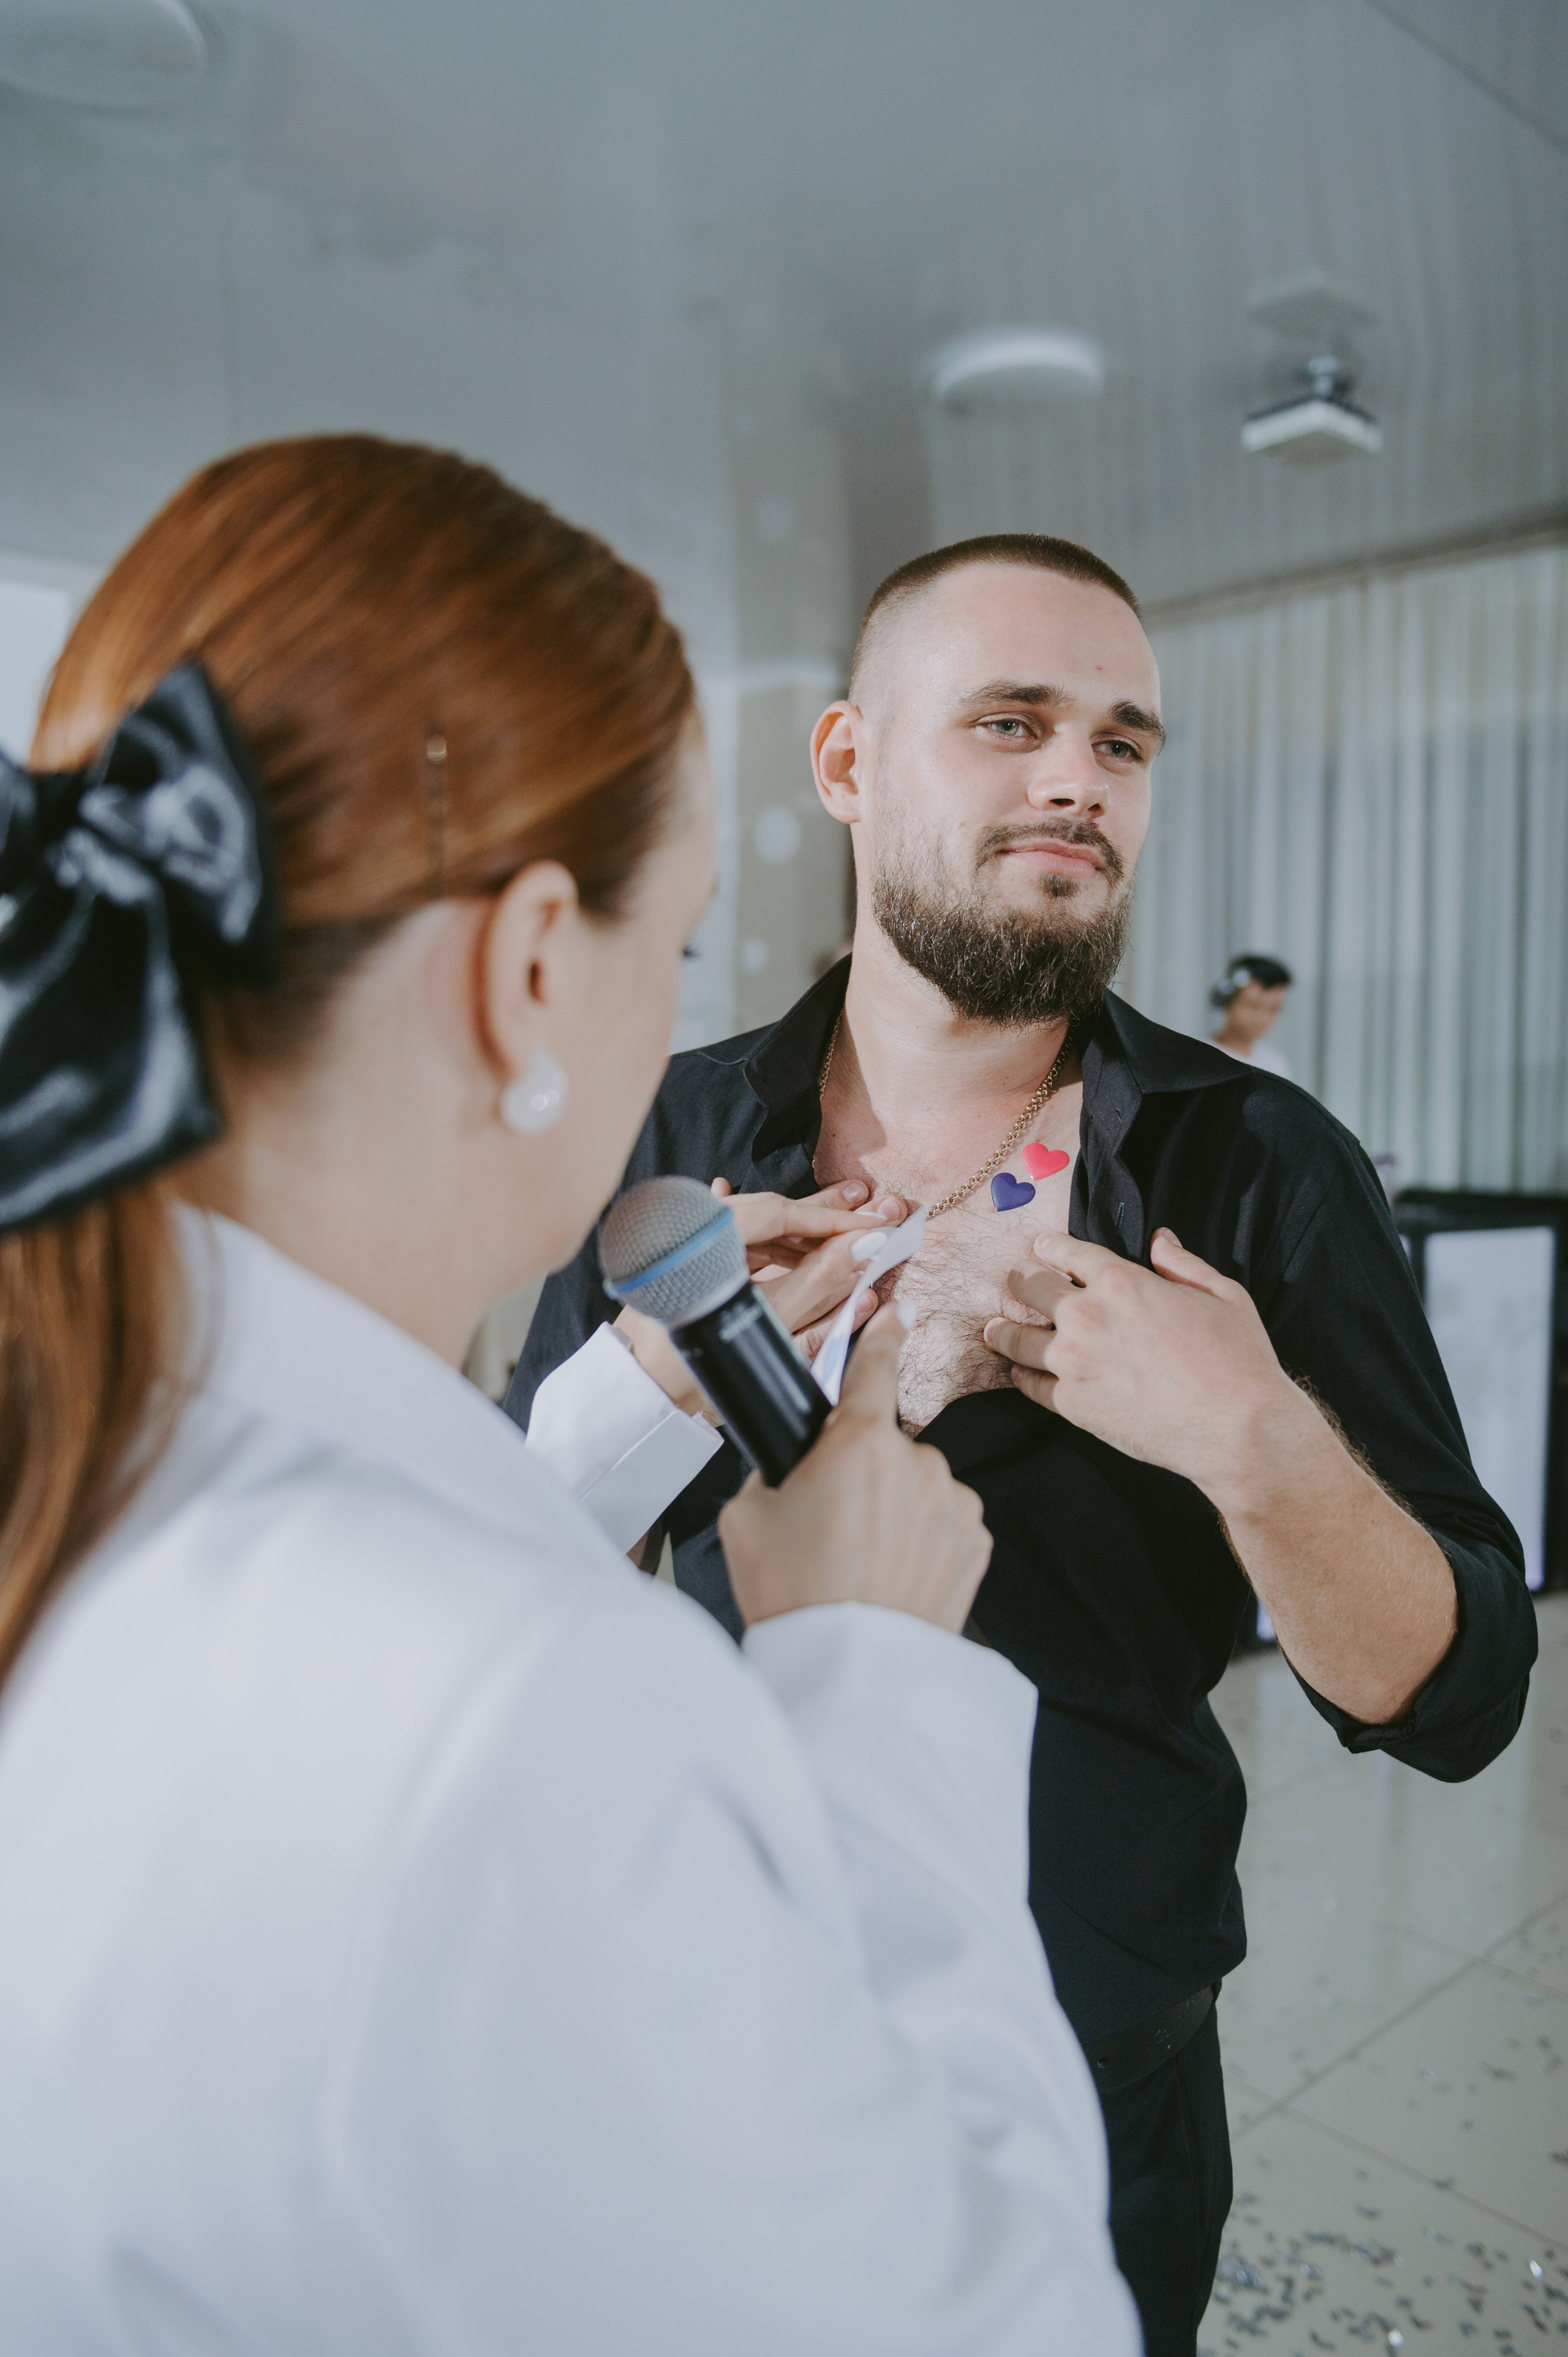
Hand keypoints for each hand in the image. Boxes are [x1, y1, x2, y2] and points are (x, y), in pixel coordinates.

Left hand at [618, 1179, 905, 1416]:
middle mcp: (694, 1229)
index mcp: (705, 1233)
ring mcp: (691, 1246)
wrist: (644, 1396)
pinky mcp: (693, 1267)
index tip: (875, 1225)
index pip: (781, 1212)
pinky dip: (778, 1247)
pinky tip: (803, 1244)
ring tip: (848, 1235)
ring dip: (805, 1234)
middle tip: (873, 1209)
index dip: (834, 1219)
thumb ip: (819, 1281)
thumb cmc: (696, 1364)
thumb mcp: (770, 1322)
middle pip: (773, 1213)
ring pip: (760, 1230)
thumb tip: (864, 1248)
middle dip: (826, 1214)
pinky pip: (744, 1246)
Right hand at [720, 1306, 991, 1632]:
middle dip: (863, 1471)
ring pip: (919, 1485)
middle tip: (830, 1525)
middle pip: (888, 1445)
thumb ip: (771, 1469)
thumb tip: (789, 1463)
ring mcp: (954, 1503)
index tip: (895, 1309)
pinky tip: (893, 1575)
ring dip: (896, 1507)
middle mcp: (918, 1462)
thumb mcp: (749, 1517)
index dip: (881, 1335)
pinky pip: (945, 1521)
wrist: (848, 1672)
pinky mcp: (977, 1543)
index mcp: (859, 1443)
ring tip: (861, 1562)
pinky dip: (922, 1539)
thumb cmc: (794, 1594)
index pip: (874, 1366)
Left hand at [982, 1227, 1305, 1500]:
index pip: (1069, 1253)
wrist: (1235, 1429)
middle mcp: (1087, 1315)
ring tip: (992, 1330)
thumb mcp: (1224, 1295)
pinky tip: (1016, 1373)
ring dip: (1002, 1331)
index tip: (1038, 1249)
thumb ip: (1184, 1264)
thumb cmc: (1238, 1360)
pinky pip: (1031, 1385)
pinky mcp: (1071, 1404)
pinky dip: (1021, 1376)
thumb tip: (1160, 1239)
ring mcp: (1074, 1361)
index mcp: (1122, 1281)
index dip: (1049, 1248)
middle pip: (1032, 1290)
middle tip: (1011, 1285)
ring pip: (1017, 1339)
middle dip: (1020, 1284)